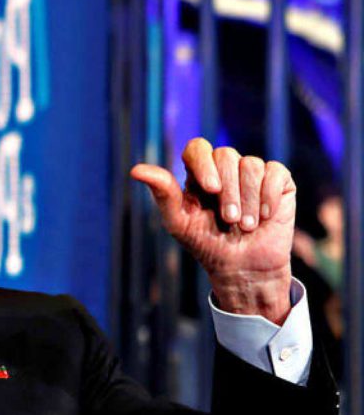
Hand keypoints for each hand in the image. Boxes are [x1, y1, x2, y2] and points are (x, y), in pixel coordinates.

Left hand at [131, 138, 294, 324]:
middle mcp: (225, 168)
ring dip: (249, 199)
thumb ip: (162, 194)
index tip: (210, 190)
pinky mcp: (278, 181)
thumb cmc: (206, 244)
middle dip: (228, 191)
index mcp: (199, 174)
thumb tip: (135, 169)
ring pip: (251, 165)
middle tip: (229, 220)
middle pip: (226, 155)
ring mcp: (252, 173)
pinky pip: (275, 172)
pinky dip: (269, 196)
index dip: (204, 163)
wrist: (242, 267)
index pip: (197, 147)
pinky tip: (265, 217)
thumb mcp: (179, 222)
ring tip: (246, 226)